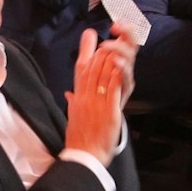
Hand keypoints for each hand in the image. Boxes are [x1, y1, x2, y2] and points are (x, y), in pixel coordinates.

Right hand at [64, 26, 135, 162]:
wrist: (83, 157)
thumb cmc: (79, 139)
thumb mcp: (72, 116)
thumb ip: (73, 102)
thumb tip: (69, 93)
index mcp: (78, 96)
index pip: (81, 68)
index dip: (86, 49)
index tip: (89, 34)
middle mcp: (86, 96)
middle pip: (94, 66)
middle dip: (104, 50)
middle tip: (111, 39)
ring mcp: (97, 102)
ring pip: (104, 72)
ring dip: (112, 56)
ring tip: (118, 44)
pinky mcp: (109, 110)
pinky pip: (114, 88)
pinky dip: (118, 74)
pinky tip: (122, 63)